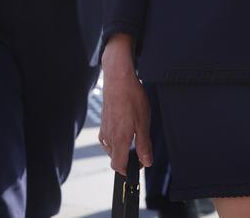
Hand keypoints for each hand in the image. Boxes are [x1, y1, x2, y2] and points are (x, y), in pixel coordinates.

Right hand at [99, 35, 151, 173]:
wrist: (119, 79)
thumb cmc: (131, 98)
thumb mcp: (143, 122)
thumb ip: (144, 145)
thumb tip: (146, 162)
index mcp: (119, 140)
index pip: (118, 166)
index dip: (128, 170)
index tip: (138, 165)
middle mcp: (109, 137)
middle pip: (115, 158)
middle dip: (127, 159)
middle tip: (140, 150)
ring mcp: (104, 129)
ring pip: (111, 148)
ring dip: (121, 148)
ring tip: (134, 137)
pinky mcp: (103, 121)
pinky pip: (108, 137)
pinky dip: (116, 138)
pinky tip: (124, 128)